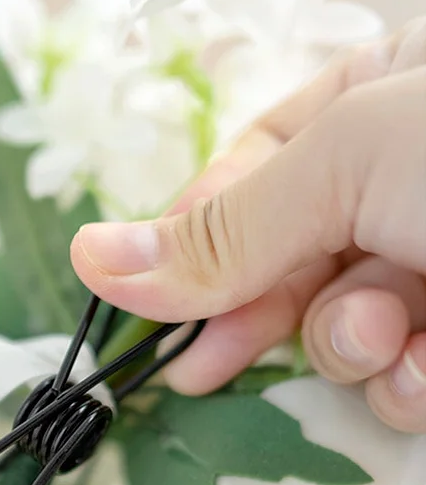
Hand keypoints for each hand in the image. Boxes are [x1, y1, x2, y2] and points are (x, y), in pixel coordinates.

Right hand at [71, 19, 425, 429]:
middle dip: (264, 314)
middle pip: (287, 263)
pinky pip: (402, 386)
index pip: (255, 166)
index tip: (153, 302)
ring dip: (350, 351)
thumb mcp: (350, 159)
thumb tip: (89, 259)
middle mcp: (405, 182)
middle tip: (205, 372)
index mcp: (378, 94)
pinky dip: (406, 389)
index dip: (199, 237)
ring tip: (391, 337)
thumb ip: (225, 227)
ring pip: (344, 335)